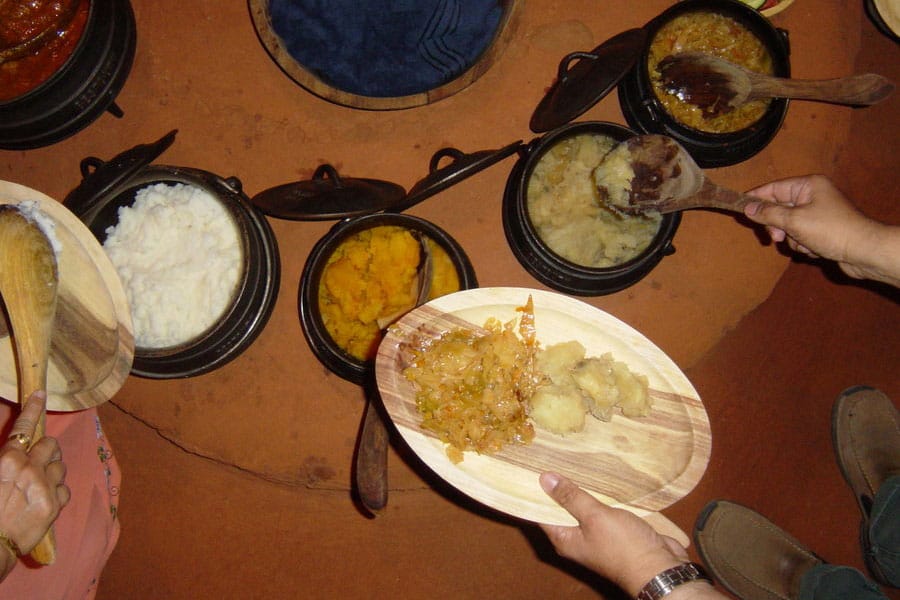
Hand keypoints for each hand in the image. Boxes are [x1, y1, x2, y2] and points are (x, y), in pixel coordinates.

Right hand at [0, 392, 69, 562]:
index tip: (41, 394)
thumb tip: (13, 452)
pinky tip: (47, 497)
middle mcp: (30, 469)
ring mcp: (46, 486)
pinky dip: (58, 490)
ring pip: (60, 465)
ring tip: (40, 481)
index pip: (24, 426)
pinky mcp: (56, 504)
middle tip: (36, 459)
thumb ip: (3, 459)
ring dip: (52, 469)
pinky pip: (65, 488)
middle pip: (50, 444)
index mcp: (8, 460)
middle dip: (44, 449)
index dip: (33, 408)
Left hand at [538, 472, 688, 595]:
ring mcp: (596, 534)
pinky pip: (602, 509)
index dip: (536, 491)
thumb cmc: (624, 546)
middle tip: (553, 458)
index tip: (532, 468)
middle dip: (559, 486)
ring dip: (582, 489)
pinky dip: (600, 495)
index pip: (541, 512)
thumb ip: (571, 497)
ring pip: (584, 507)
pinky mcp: (614, 529)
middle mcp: (577, 538)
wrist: (660, 568)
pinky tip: (599, 476)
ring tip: (573, 460)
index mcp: (565, 539)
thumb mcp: (595, 517)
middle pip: (562, 509)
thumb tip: (544, 479)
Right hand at [745, 175, 899, 285]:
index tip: (739, 207)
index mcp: (808, 185)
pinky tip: (814, 248)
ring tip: (804, 244)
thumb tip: (747, 208)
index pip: (773, 188)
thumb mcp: (794, 221)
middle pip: (779, 208)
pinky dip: (803, 243)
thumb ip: (768, 214)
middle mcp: (813, 196)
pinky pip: (800, 235)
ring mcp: (818, 213)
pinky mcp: (822, 229)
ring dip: (791, 237)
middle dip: (777, 225)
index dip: (756, 198)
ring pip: (788, 224)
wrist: (862, 251)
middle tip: (776, 237)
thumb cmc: (830, 230)